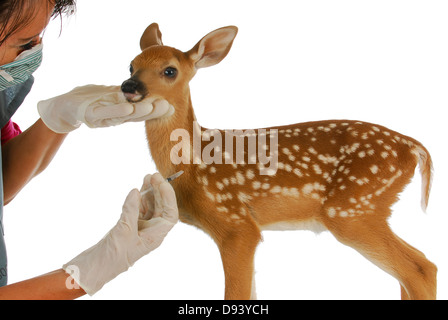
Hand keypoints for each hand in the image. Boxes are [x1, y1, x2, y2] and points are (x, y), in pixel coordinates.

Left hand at [38, 85, 174, 132]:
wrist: (63, 108)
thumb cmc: (89, 100)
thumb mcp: (111, 94)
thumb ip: (127, 94)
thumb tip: (145, 90)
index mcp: (122, 111)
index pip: (142, 110)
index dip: (156, 110)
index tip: (171, 107)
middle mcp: (116, 117)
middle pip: (137, 114)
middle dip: (153, 111)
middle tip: (168, 107)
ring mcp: (104, 117)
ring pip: (125, 115)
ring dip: (139, 112)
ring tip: (153, 107)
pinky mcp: (91, 115)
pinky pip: (106, 113)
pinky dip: (118, 111)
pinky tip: (129, 108)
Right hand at [63, 173, 177, 294]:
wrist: (94, 268)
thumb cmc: (112, 256)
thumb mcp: (123, 231)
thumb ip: (131, 210)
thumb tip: (136, 191)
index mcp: (156, 236)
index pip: (170, 214)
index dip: (169, 197)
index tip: (162, 182)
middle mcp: (152, 232)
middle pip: (161, 208)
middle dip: (159, 191)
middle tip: (154, 175)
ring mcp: (141, 228)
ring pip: (150, 207)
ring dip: (150, 192)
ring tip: (148, 177)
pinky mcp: (130, 226)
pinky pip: (139, 209)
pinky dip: (139, 198)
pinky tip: (139, 189)